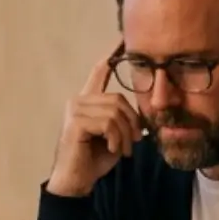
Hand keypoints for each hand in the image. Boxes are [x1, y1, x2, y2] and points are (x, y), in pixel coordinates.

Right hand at [47, 43, 144, 196]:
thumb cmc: (94, 159)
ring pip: (115, 111)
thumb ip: (125, 121)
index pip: (99, 71)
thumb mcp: (116, 136)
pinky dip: (116, 138)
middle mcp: (78, 101)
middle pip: (117, 98)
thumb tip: (143, 118)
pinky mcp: (75, 122)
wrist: (77, 181)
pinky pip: (108, 123)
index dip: (111, 55)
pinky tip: (113, 149)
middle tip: (135, 141)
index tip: (122, 39)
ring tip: (123, 149)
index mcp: (88, 101)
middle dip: (132, 121)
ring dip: (125, 134)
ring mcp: (75, 110)